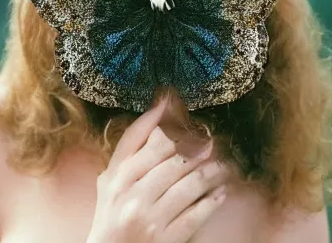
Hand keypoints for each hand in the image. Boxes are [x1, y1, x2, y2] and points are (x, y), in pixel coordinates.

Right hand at [86, 96, 229, 242]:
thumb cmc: (111, 215)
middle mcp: (130, 194)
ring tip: (222, 166)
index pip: (140, 139)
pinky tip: (220, 193)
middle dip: (195, 146)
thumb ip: (129, 152)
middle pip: (170, 159)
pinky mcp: (166, 238)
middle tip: (211, 139)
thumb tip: (157, 114)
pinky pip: (196, 214)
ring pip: (188, 185)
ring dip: (210, 173)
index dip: (161, 118)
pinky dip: (211, 202)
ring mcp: (149, 216)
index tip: (176, 103)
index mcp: (116, 177)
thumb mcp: (110, 182)